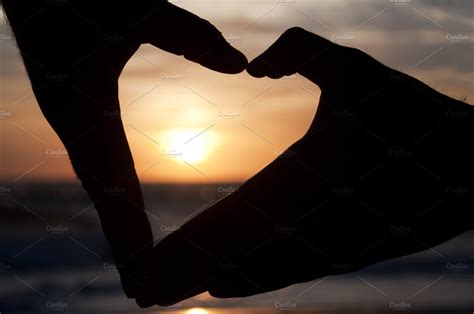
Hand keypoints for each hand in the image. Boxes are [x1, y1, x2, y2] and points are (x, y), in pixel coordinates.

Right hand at [3, 0, 246, 300]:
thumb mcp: (137, 8)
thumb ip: (188, 36)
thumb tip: (242, 67)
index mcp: (84, 109)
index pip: (113, 187)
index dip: (128, 233)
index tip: (146, 279)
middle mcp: (74, 121)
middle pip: (104, 197)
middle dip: (120, 245)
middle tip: (142, 294)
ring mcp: (73, 114)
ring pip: (100, 181)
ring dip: (115, 222)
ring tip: (135, 264)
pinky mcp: (77, 103)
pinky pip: (99, 158)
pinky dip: (112, 189)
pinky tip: (122, 201)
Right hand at [135, 27, 472, 305]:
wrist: (466, 153)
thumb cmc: (406, 110)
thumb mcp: (348, 69)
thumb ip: (301, 52)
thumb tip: (255, 66)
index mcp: (293, 180)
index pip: (232, 213)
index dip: (196, 234)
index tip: (157, 248)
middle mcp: (300, 215)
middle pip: (232, 246)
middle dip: (186, 266)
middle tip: (141, 283)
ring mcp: (322, 237)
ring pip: (253, 263)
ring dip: (209, 279)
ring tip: (162, 291)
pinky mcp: (346, 251)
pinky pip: (288, 269)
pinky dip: (253, 280)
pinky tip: (219, 286)